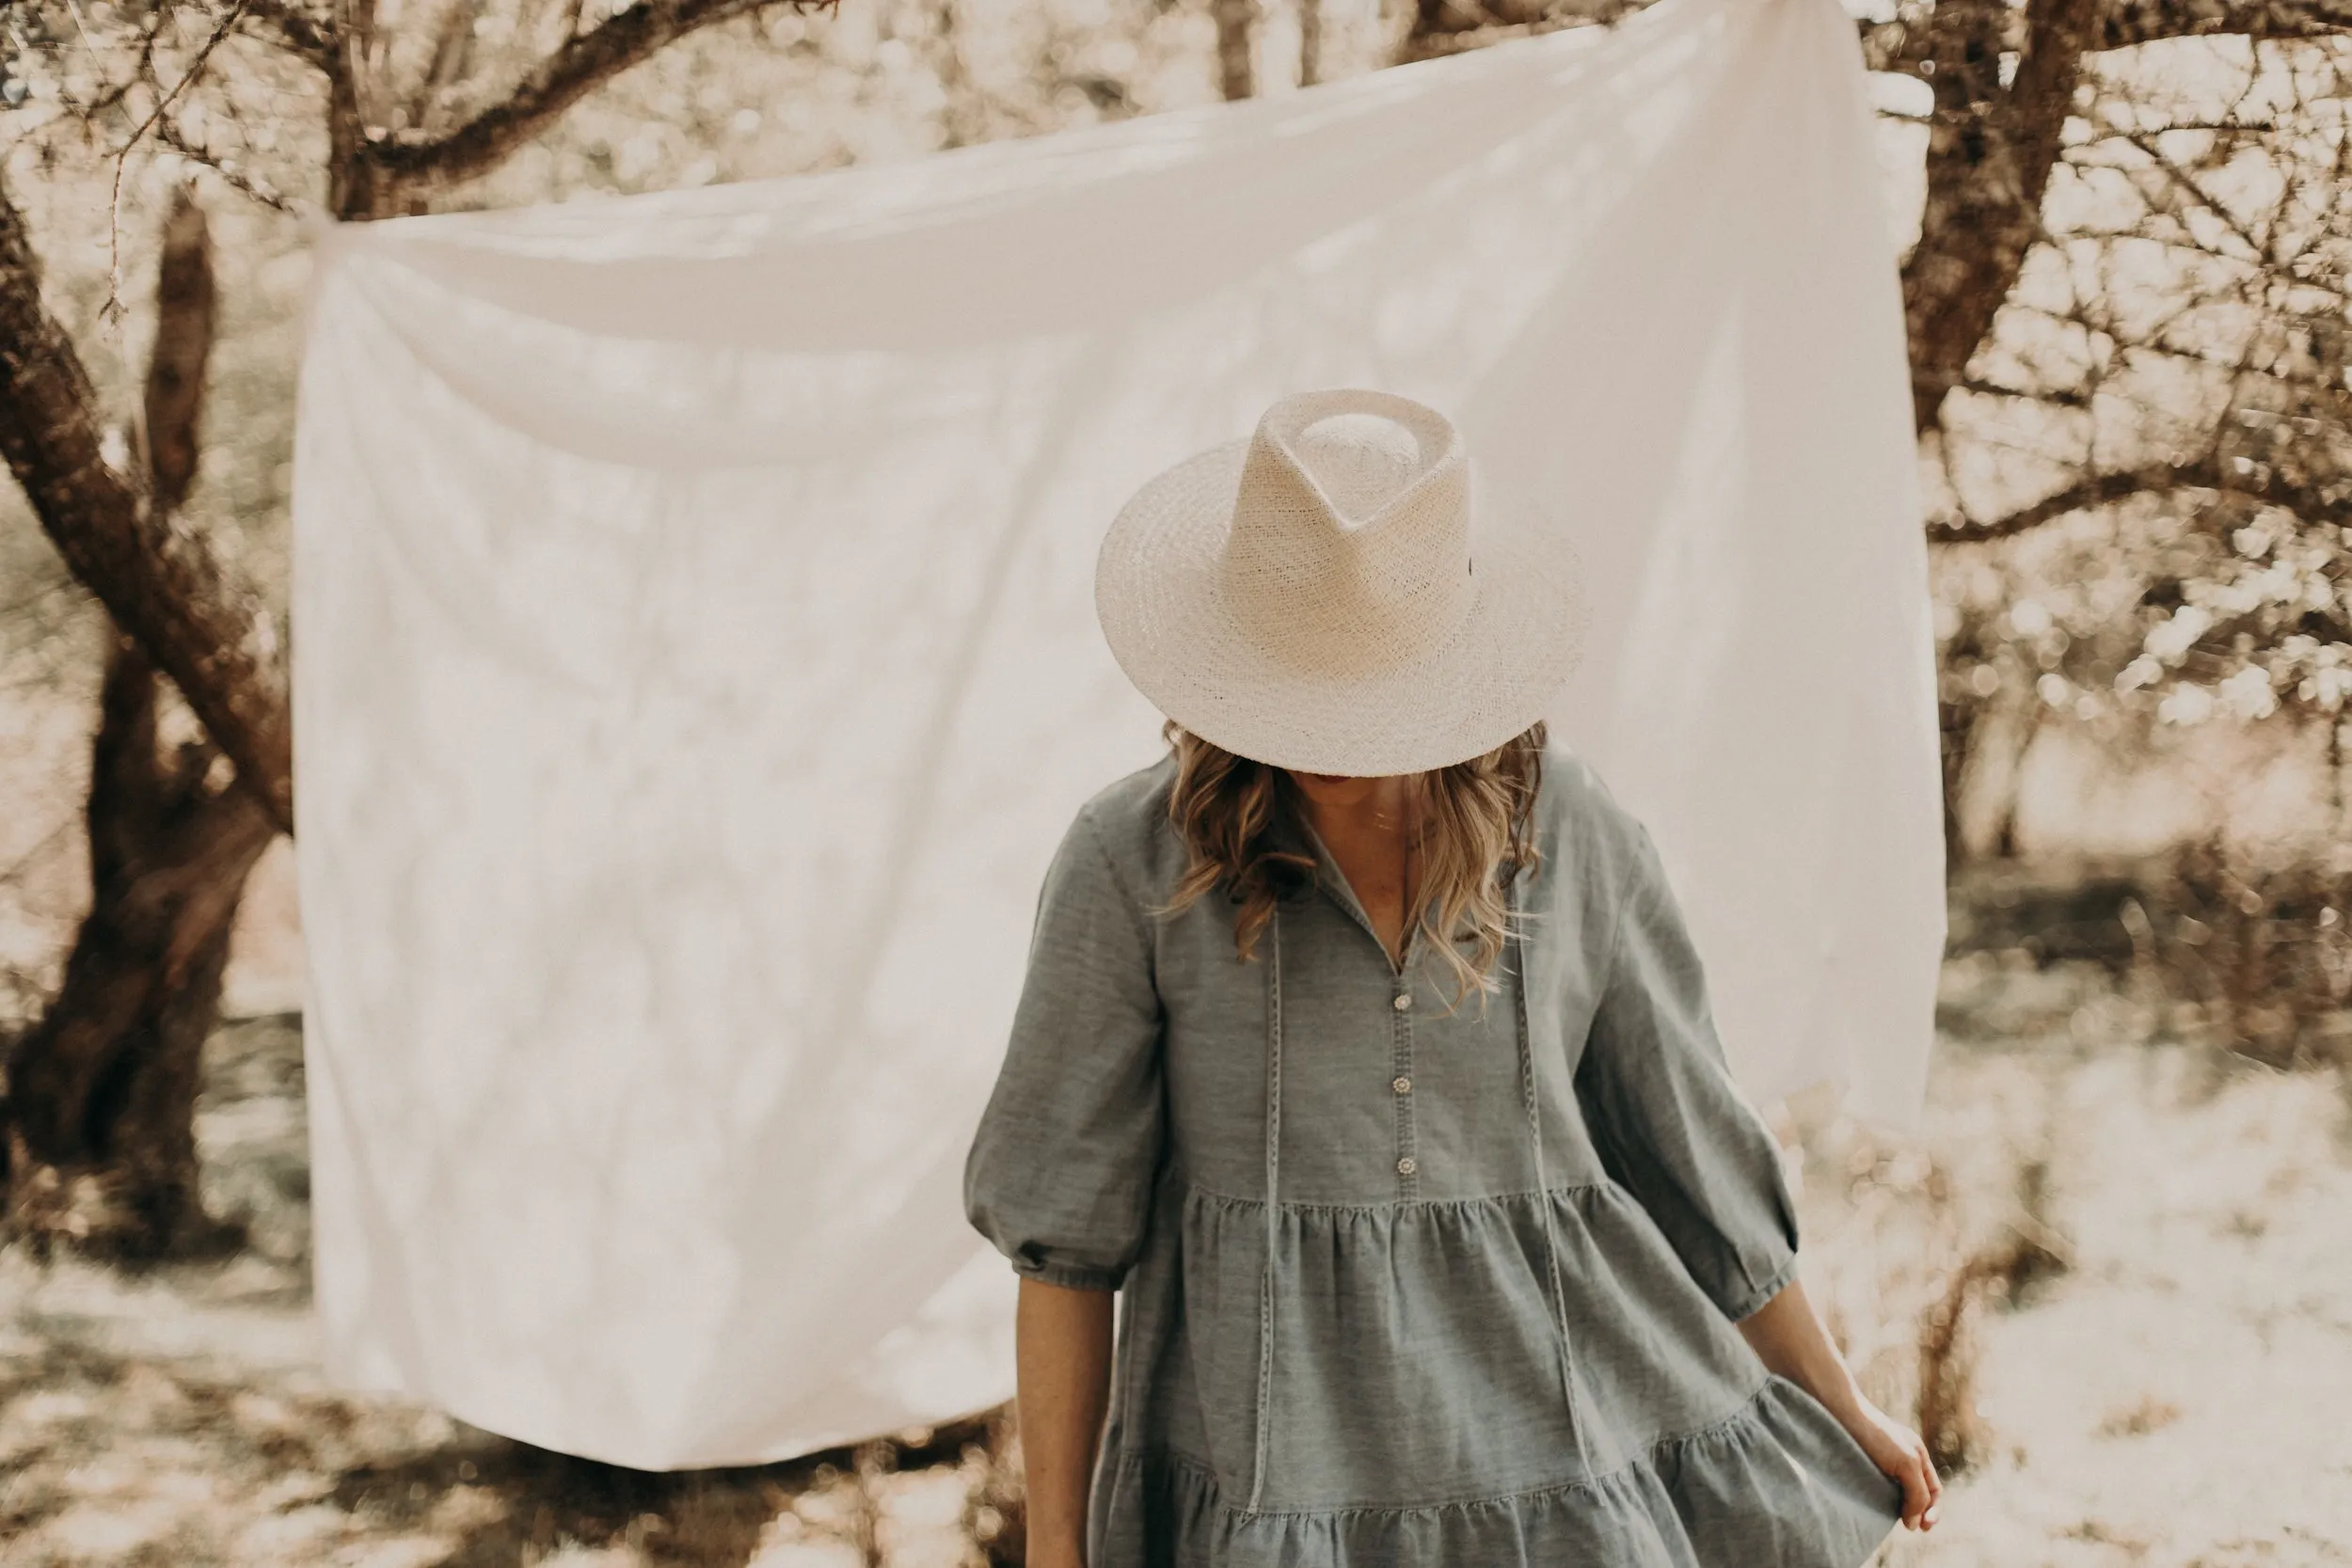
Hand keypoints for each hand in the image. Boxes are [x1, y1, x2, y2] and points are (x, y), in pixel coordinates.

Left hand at [1839, 1393, 1940, 1531]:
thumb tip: (1914, 1525)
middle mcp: (1901, 1456)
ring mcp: (1881, 1460)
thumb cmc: (1874, 1434)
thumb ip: (1917, 1493)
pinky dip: (1879, 1500)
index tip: (1922, 1527)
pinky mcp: (1861, 1464)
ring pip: (1895, 1491)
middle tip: (1909, 1527)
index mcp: (1917, 1453)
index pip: (1933, 1489)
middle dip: (1916, 1511)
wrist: (1837, 1411)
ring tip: (1889, 1519)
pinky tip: (1872, 1508)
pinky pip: (1876, 1488)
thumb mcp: (1906, 1462)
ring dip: (1896, 1507)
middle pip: (1916, 1492)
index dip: (1932, 1510)